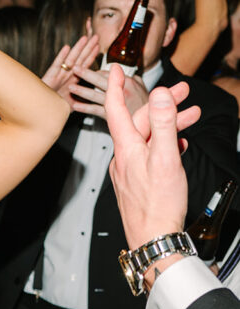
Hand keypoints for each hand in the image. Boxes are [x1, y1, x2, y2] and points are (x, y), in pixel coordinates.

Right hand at [41, 35, 99, 105]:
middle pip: (79, 59)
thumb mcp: (71, 105)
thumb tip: (91, 104)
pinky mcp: (50, 77)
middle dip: (88, 48)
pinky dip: (62, 56)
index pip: (84, 65)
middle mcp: (66, 75)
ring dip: (78, 48)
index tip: (98, 46)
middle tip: (96, 36)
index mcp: (72, 80)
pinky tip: (67, 47)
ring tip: (85, 38)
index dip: (91, 56)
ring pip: (70, 59)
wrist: (39, 111)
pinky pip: (57, 65)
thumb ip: (80, 102)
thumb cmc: (53, 108)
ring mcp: (58, 75)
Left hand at [71, 65, 147, 119]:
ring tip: (70, 88)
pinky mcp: (111, 116)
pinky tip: (75, 106)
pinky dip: (84, 108)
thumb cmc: (146, 106)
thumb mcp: (143, 88)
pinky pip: (95, 111)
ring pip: (94, 95)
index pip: (108, 73)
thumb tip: (127, 73)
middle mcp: (121, 90)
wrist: (151, 125)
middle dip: (85, 73)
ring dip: (81, 91)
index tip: (87, 69)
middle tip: (74, 68)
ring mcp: (115, 103)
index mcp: (128, 81)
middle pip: (99, 80)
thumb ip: (134, 79)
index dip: (96, 71)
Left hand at [105, 66, 196, 249]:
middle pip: (140, 122)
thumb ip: (163, 125)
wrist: (154, 239)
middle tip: (186, 93)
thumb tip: (160, 95)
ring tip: (193, 117)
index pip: (116, 109)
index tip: (116, 68)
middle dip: (164, 105)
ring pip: (148, 138)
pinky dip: (164, 145)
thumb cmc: (158, 205)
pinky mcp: (137, 183)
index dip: (115, 86)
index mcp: (126, 149)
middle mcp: (123, 158)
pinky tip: (179, 145)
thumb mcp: (165, 159)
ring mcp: (129, 171)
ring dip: (169, 125)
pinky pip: (149, 155)